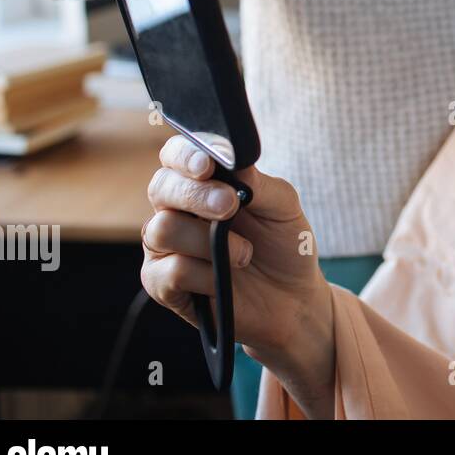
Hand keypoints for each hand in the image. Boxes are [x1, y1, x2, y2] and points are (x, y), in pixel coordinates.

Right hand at [140, 135, 332, 396]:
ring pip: (162, 229)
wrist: (293, 299)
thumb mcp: (282, 206)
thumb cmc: (283, 245)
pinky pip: (170, 272)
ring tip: (244, 253)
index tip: (208, 164)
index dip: (185, 155)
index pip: (176, 155)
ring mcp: (166, 247)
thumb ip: (256, 181)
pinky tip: (225, 279)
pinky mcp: (163, 284)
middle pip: (161, 187)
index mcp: (202, 183)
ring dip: (207, 240)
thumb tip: (232, 158)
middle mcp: (177, 210)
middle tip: (231, 205)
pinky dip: (203, 274)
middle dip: (196, 194)